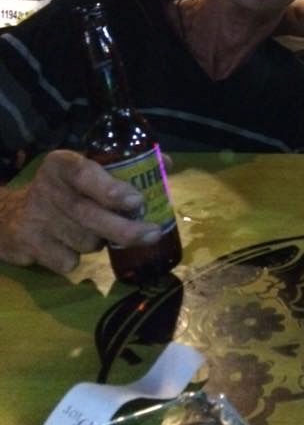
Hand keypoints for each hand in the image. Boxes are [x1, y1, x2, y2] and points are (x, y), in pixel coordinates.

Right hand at [0, 150, 163, 274]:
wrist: (9, 215)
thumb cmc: (63, 190)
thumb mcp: (85, 169)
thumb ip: (123, 167)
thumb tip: (166, 163)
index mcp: (62, 164)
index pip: (85, 174)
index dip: (111, 189)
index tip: (137, 201)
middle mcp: (46, 188)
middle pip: (88, 214)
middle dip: (124, 228)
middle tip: (152, 232)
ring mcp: (35, 219)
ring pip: (84, 241)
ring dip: (102, 242)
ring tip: (99, 231)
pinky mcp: (28, 245)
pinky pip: (68, 262)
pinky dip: (78, 258)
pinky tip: (71, 245)